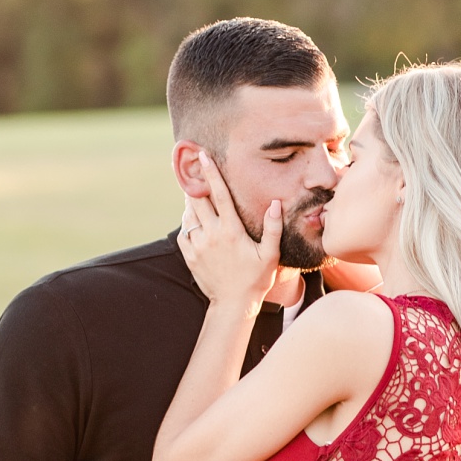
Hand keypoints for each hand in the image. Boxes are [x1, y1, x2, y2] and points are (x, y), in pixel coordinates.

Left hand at [177, 158, 281, 311]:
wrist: (233, 304)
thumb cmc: (256, 278)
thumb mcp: (270, 253)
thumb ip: (273, 227)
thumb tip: (275, 202)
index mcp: (231, 230)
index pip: (220, 194)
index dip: (211, 174)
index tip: (203, 156)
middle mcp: (211, 235)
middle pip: (198, 200)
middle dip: (195, 183)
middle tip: (193, 168)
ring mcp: (198, 245)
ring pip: (190, 215)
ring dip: (193, 204)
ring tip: (199, 197)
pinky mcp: (189, 255)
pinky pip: (184, 231)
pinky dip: (189, 223)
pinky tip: (197, 222)